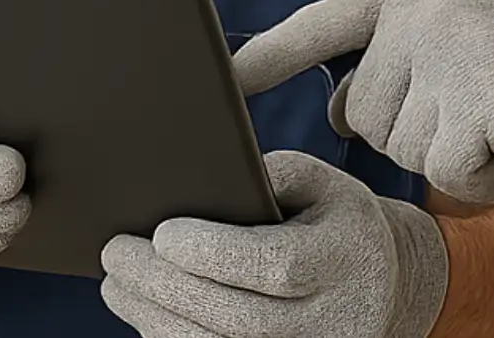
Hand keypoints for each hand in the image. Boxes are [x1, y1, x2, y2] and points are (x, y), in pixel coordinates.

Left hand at [99, 150, 446, 337]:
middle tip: (116, 253)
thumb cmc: (334, 224)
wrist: (377, 288)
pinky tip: (146, 315)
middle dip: (165, 285)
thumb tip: (213, 178)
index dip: (214, 252)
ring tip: (117, 286)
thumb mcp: (324, 184)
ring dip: (157, 320)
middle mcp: (331, 321)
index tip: (162, 233)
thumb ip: (277, 173)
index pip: (273, 265)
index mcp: (344, 260)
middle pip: (234, 316)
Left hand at [232, 0, 493, 205]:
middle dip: (415, 130)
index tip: (216, 80)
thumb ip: (391, 65)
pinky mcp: (487, 94)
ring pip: (403, 146)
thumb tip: (331, 112)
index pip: (318, 26)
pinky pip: (450, 170)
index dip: (263, 58)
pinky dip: (485, 179)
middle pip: (362, 114)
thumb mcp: (451, 42)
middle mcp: (422, 12)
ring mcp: (455, 48)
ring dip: (452, 155)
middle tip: (475, 106)